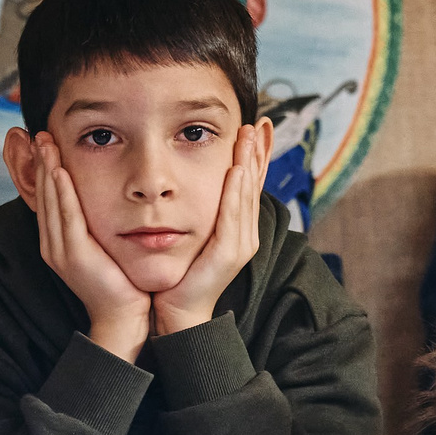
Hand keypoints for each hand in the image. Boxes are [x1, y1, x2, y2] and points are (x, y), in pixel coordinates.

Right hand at [30, 134, 152, 360]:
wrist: (125, 317)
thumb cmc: (123, 281)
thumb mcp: (106, 244)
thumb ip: (100, 221)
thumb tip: (107, 196)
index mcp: (59, 241)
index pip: (48, 197)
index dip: (43, 168)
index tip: (44, 141)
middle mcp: (53, 244)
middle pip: (43, 195)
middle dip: (39, 162)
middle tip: (38, 132)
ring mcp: (60, 250)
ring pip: (50, 202)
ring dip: (46, 170)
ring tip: (45, 142)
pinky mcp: (74, 256)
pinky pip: (65, 218)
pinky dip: (61, 193)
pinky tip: (58, 171)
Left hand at [152, 125, 268, 337]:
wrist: (177, 311)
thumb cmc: (181, 273)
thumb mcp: (192, 234)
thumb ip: (197, 210)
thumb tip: (191, 182)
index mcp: (238, 227)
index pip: (250, 183)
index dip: (256, 155)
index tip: (256, 126)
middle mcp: (245, 233)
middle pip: (254, 184)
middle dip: (257, 151)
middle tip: (258, 122)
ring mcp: (240, 243)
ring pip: (246, 195)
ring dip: (249, 163)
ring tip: (249, 137)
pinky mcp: (229, 253)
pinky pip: (233, 216)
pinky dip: (235, 192)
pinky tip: (237, 171)